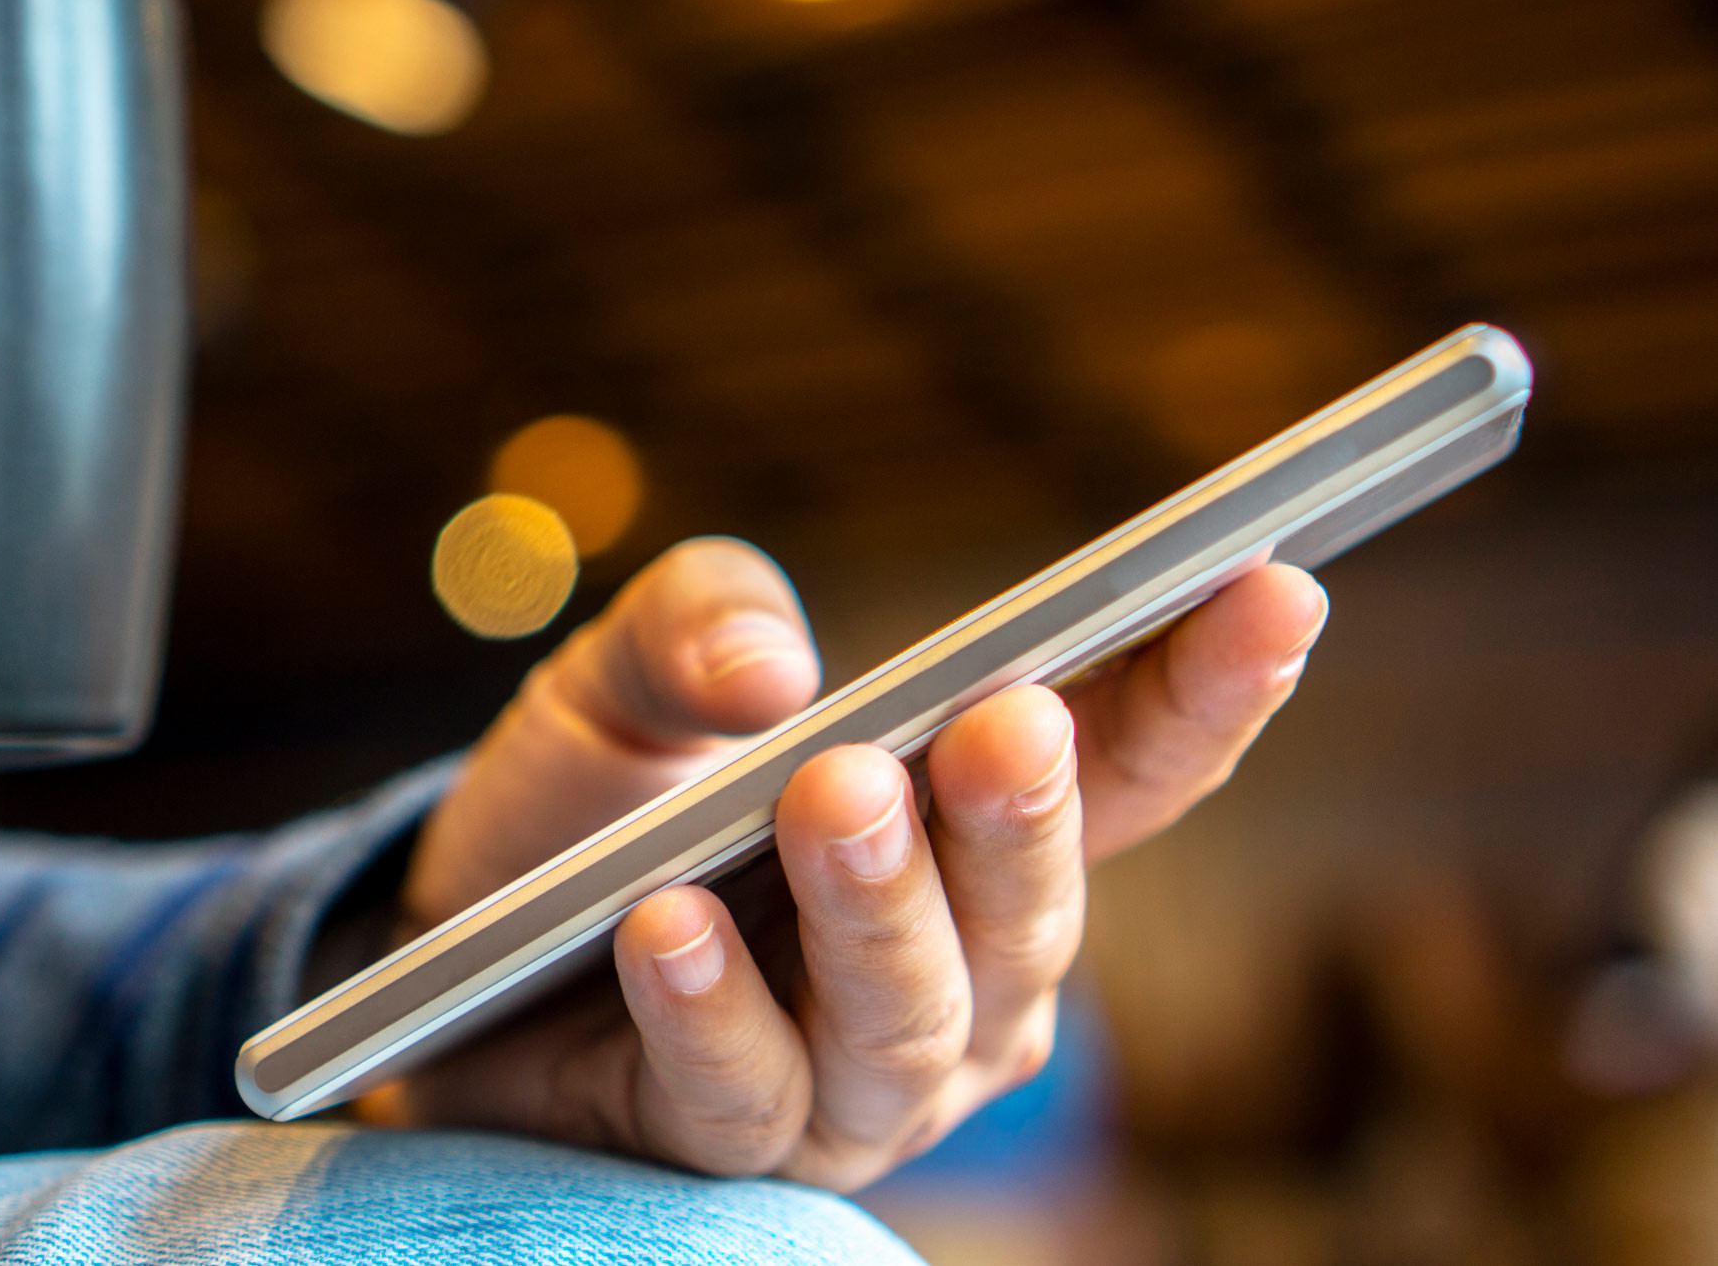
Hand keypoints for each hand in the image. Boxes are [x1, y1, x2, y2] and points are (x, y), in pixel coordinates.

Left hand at [377, 537, 1325, 1188]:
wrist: (452, 933)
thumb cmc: (597, 795)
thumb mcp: (635, 668)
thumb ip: (703, 622)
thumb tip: (772, 670)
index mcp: (979, 828)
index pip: (1130, 762)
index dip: (1208, 685)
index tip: (1274, 584)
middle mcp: (960, 968)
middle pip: (1033, 911)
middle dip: (1025, 816)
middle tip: (1007, 723)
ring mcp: (862, 1078)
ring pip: (911, 1018)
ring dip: (878, 909)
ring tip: (832, 797)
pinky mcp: (734, 1141)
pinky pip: (741, 1089)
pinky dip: (711, 1007)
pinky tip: (665, 929)